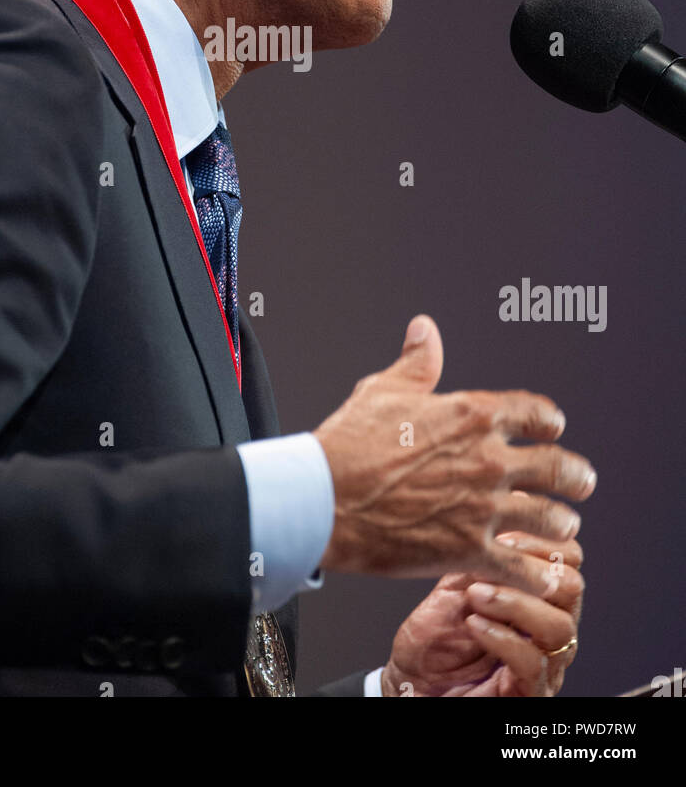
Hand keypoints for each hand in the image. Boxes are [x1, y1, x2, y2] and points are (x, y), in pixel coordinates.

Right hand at [313, 315, 595, 594]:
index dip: (549, 422)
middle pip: (558, 467)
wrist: (324, 498)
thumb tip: (425, 329)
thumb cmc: (347, 443)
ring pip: (551, 518)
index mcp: (472, 414)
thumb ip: (417, 362)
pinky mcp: (471, 551)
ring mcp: (484, 507)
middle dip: (575, 476)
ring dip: (561, 523)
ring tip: (563, 527)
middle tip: (581, 482)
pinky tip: (542, 575)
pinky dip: (539, 574)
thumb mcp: (383, 390)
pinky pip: (525, 569)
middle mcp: (488, 459)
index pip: (536, 413)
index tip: (553, 428)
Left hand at [380, 532, 583, 696]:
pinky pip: (534, 663)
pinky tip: (475, 624)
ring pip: (560, 626)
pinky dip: (503, 638)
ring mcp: (544, 663)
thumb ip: (483, 553)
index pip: (567, 557)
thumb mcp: (456, 582)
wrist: (410, 686)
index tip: (502, 530)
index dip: (539, 537)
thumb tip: (503, 507)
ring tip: (476, 595)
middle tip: (493, 558)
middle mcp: (548, 628)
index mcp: (537, 594)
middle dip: (531, 566)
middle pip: (572, 587)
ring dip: (515, 602)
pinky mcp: (530, 693)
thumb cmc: (433, 638)